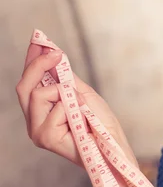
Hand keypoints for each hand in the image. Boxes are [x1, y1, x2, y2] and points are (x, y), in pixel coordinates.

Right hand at [16, 42, 128, 166]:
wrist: (114, 146)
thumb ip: (66, 79)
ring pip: (38, 94)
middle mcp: (35, 121)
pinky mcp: (45, 138)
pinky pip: (56, 107)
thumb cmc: (101, 125)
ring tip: (80, 104)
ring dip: (63, 92)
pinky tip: (82, 118)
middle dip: (38, 65)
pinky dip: (71, 106)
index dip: (32, 61)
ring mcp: (37, 131)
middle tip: (55, 53)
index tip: (39, 41)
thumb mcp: (83, 95)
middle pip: (24, 86)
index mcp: (42, 112)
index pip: (29, 83)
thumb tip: (54, 56)